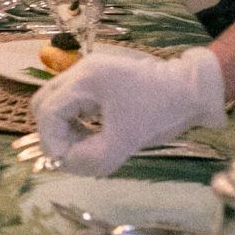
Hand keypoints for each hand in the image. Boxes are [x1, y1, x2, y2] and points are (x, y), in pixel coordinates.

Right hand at [31, 45, 227, 175]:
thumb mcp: (126, 141)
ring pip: (56, 102)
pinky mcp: (97, 78)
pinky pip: (71, 101)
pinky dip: (74, 120)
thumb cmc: (161, 112)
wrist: (191, 91)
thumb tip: (66, 164)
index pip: (48, 111)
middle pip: (44, 102)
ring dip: (63, 127)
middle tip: (72, 153)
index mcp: (86, 79)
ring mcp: (89, 72)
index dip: (51, 141)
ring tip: (84, 145)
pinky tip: (92, 134)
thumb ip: (92, 158)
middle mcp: (81, 70)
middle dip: (52, 132)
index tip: (66, 162)